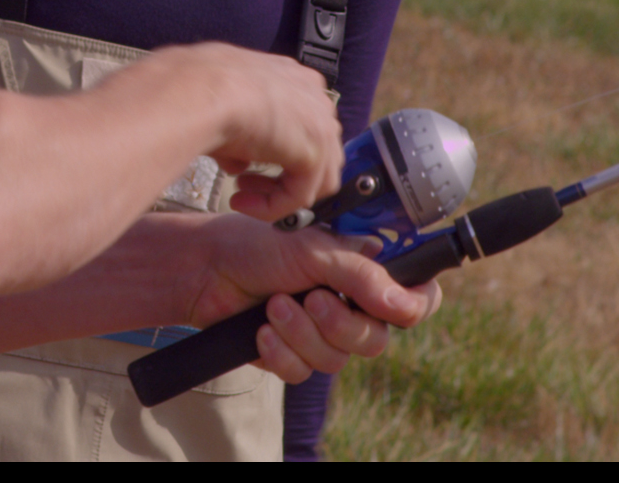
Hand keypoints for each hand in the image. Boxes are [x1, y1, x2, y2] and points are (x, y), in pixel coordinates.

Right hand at [159, 42, 343, 224]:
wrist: (200, 91)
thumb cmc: (201, 89)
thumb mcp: (225, 111)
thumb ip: (243, 138)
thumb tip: (239, 163)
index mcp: (295, 78)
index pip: (302, 125)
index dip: (276, 152)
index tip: (243, 166)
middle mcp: (315, 96)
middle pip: (314, 151)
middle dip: (279, 174)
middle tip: (243, 182)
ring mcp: (321, 123)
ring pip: (312, 177)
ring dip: (276, 193)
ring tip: (241, 195)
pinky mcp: (316, 152)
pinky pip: (299, 194)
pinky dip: (272, 206)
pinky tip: (240, 202)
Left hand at [179, 213, 441, 383]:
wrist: (205, 268)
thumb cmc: (257, 245)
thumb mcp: (315, 250)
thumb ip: (362, 275)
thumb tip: (402, 305)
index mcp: (363, 272)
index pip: (414, 298)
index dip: (413, 306)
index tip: (396, 308)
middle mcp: (348, 304)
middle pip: (374, 339)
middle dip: (339, 323)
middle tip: (311, 298)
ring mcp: (320, 332)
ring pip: (336, 360)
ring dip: (302, 334)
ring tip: (274, 306)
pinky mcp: (291, 355)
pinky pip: (303, 372)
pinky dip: (281, 352)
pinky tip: (261, 330)